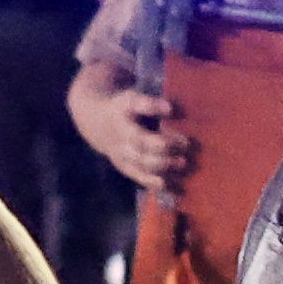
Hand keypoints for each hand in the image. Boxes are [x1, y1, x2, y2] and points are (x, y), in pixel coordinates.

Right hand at [76, 78, 200, 198]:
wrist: (95, 121)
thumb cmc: (126, 107)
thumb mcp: (135, 97)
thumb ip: (153, 103)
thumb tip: (177, 109)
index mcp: (123, 109)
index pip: (136, 105)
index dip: (152, 106)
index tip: (170, 108)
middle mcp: (120, 132)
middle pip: (140, 141)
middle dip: (164, 144)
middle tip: (186, 142)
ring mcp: (120, 152)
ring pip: (141, 162)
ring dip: (164, 165)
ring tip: (183, 163)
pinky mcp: (124, 167)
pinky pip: (141, 178)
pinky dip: (158, 183)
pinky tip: (175, 186)